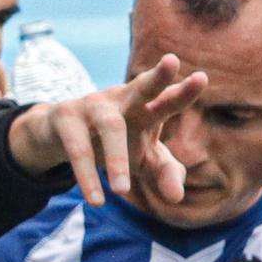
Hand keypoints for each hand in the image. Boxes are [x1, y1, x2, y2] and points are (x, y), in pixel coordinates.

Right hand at [6, 54, 206, 206]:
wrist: (60, 135)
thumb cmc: (115, 145)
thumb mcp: (144, 161)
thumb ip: (165, 173)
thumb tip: (177, 197)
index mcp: (147, 108)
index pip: (169, 100)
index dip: (184, 91)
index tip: (202, 79)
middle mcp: (122, 100)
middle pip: (143, 87)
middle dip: (158, 76)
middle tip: (171, 61)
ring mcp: (93, 105)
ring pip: (111, 127)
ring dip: (116, 159)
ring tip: (123, 192)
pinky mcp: (66, 118)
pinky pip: (79, 149)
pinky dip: (87, 176)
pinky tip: (97, 201)